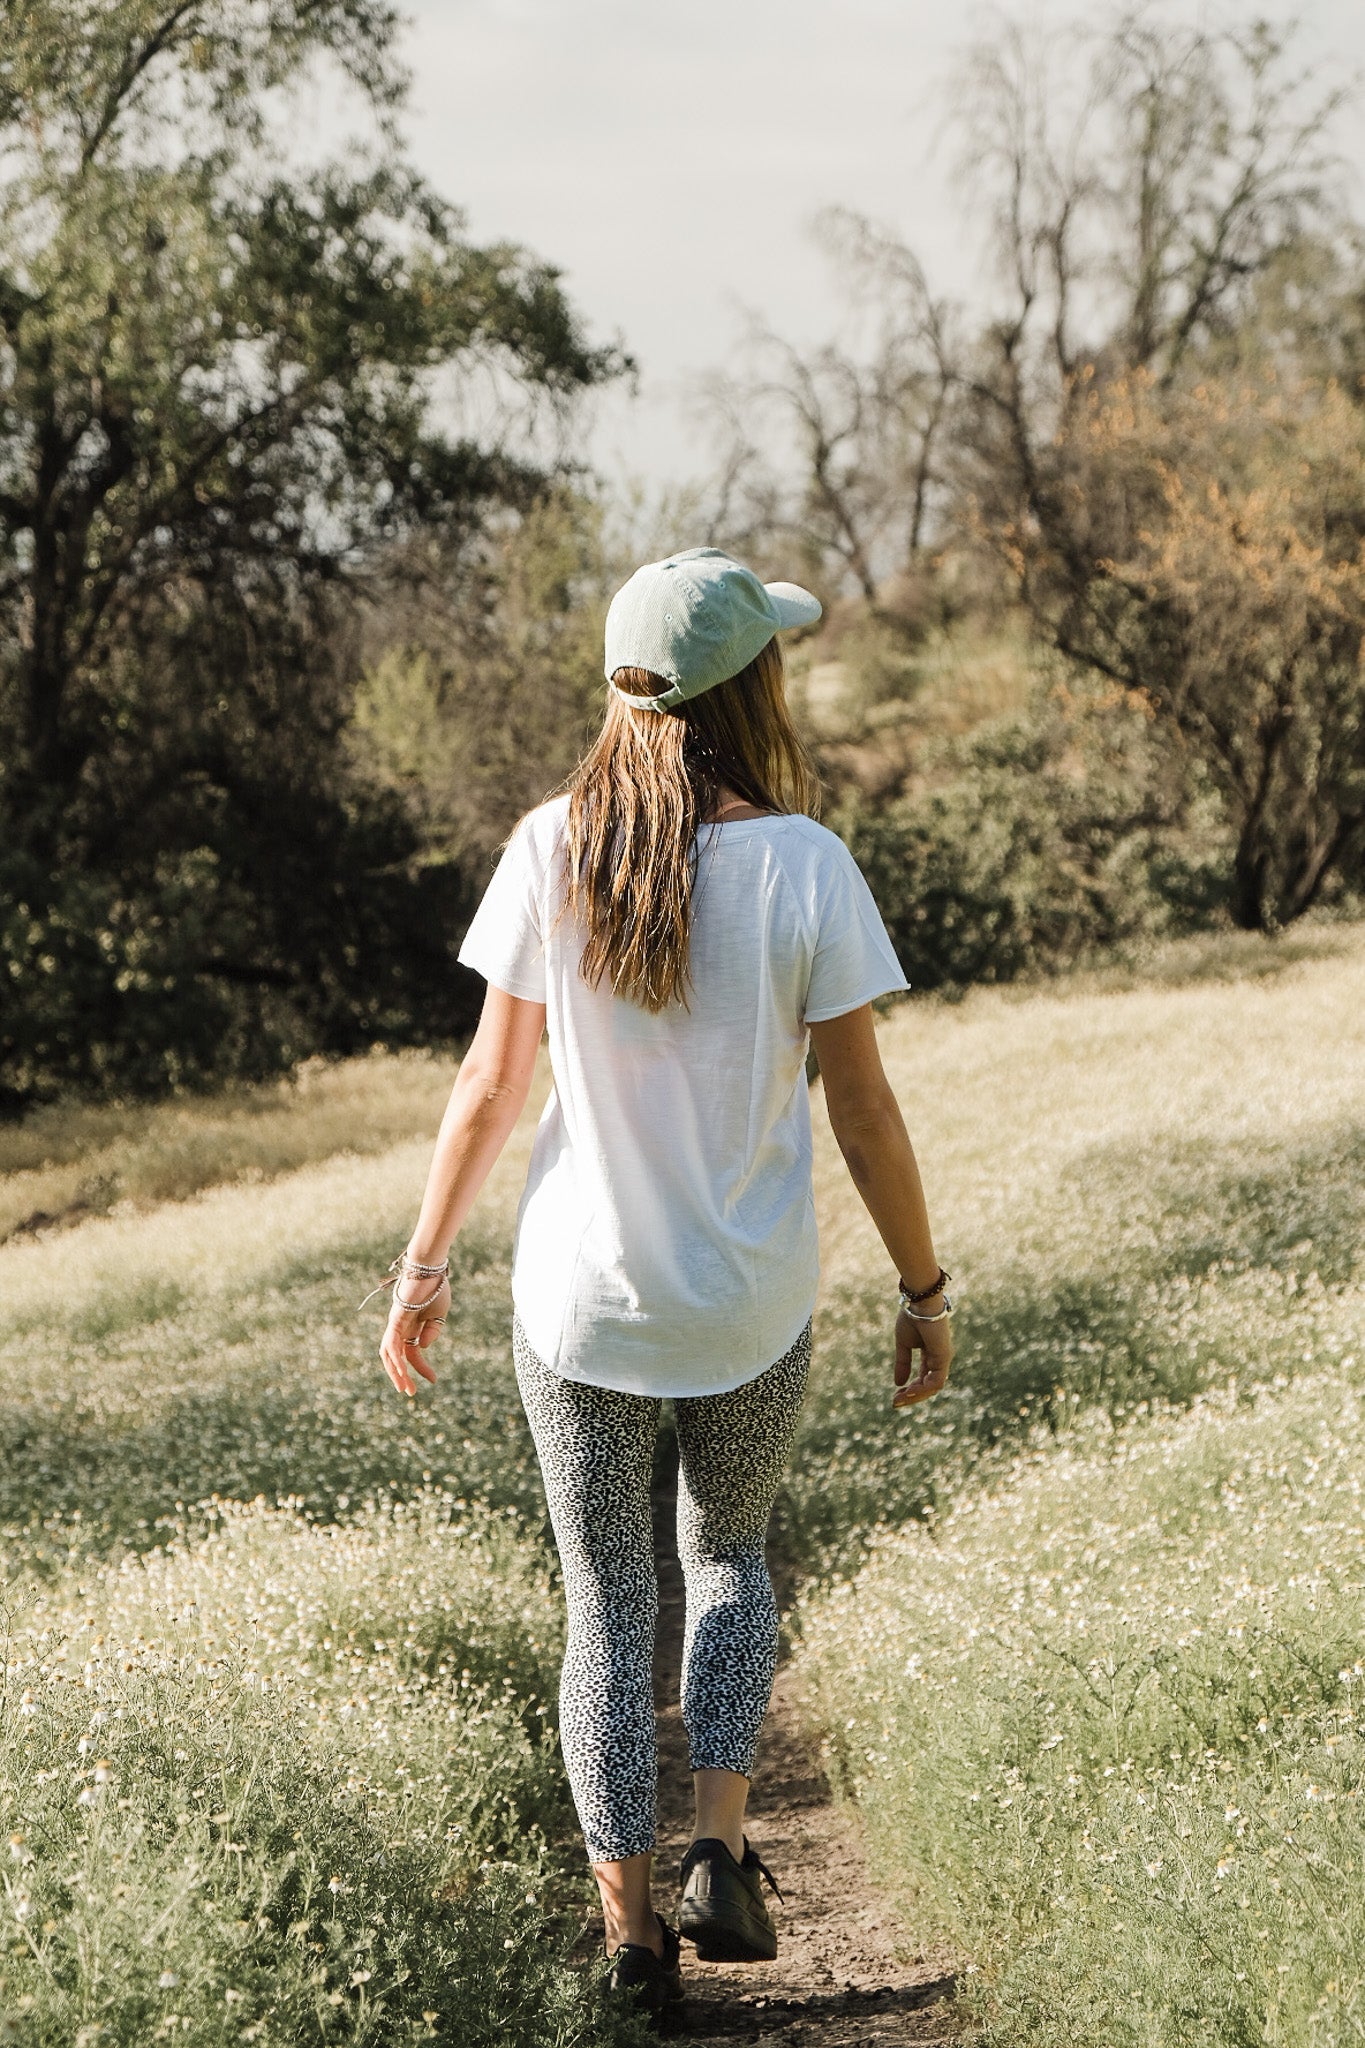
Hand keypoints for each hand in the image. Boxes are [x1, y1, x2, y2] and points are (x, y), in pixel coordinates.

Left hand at [380, 1272, 450, 1397]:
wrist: (431, 1268)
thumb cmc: (437, 1287)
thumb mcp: (439, 1315)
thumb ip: (433, 1331)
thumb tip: (423, 1347)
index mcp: (411, 1327)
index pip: (411, 1353)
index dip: (421, 1368)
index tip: (433, 1381)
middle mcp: (399, 1327)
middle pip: (395, 1357)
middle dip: (401, 1376)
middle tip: (410, 1393)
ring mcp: (396, 1322)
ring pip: (389, 1353)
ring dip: (395, 1372)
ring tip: (404, 1388)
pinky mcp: (396, 1318)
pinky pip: (392, 1343)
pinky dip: (395, 1358)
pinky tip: (402, 1371)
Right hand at [892, 1301, 951, 1409]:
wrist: (919, 1302)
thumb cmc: (912, 1317)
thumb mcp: (903, 1344)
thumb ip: (903, 1363)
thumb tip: (898, 1384)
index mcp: (931, 1355)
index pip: (923, 1379)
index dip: (909, 1390)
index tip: (894, 1397)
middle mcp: (939, 1359)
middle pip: (928, 1386)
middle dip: (911, 1396)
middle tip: (895, 1403)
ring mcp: (943, 1359)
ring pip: (933, 1387)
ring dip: (916, 1396)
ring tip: (899, 1399)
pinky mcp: (944, 1357)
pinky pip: (935, 1381)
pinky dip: (922, 1389)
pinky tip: (909, 1392)